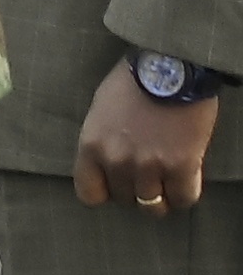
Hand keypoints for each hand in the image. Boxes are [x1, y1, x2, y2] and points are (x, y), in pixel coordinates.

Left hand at [76, 58, 217, 214]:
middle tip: (147, 173)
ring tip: (167, 178)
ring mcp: (149, 166)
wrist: (170, 67)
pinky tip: (186, 177)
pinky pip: (184, 199)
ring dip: (162, 195)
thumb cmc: (133, 83)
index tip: (116, 184)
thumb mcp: (101, 110)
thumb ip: (102, 142)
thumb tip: (107, 165)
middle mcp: (117, 160)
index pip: (88, 194)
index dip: (105, 192)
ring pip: (154, 207)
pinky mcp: (182, 166)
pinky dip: (186, 192)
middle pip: (125, 200)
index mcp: (91, 145)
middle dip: (136, 190)